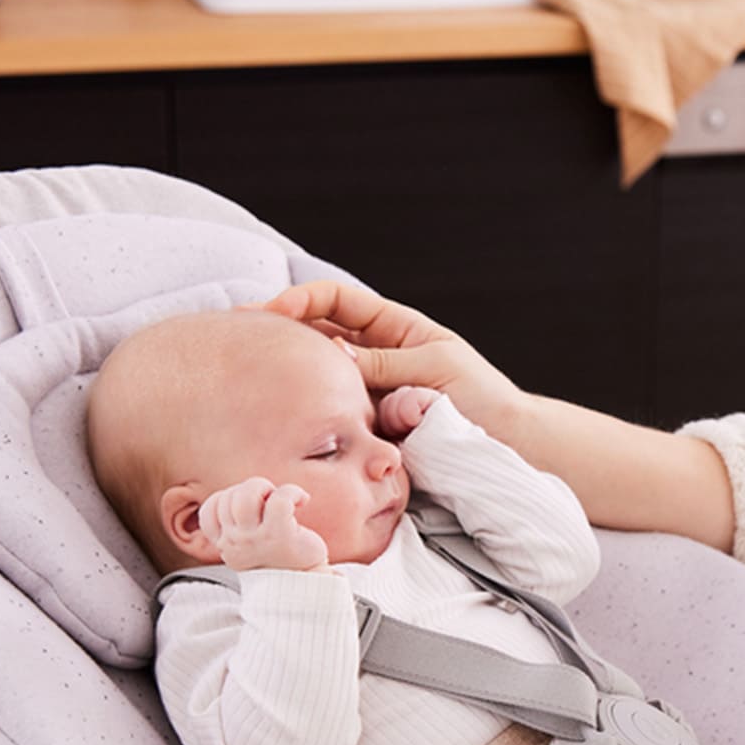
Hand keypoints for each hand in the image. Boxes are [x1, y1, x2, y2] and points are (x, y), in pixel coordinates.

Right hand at [198, 477, 329, 572]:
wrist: (304, 588)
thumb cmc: (280, 560)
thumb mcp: (251, 544)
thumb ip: (240, 523)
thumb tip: (244, 491)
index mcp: (226, 544)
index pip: (209, 510)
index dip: (229, 497)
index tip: (251, 506)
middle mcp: (235, 542)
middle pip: (230, 497)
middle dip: (251, 488)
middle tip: (270, 500)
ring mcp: (256, 539)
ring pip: (246, 495)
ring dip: (264, 487)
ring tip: (282, 499)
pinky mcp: (280, 536)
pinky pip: (280, 501)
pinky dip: (292, 492)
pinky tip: (302, 500)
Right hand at [257, 281, 521, 434]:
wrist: (507, 444)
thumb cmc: (482, 398)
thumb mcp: (435, 369)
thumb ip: (386, 363)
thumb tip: (334, 356)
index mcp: (393, 328)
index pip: (336, 302)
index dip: (303, 300)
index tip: (273, 311)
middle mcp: (374, 356)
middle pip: (316, 334)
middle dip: (279, 331)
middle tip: (237, 335)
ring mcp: (366, 392)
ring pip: (316, 376)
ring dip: (286, 371)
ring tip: (246, 372)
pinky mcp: (365, 427)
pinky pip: (329, 415)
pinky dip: (305, 411)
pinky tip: (279, 412)